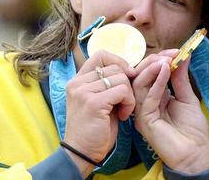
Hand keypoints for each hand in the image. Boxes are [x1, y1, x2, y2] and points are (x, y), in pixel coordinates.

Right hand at [63, 50, 135, 172]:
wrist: (82, 153)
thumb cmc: (95, 129)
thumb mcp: (99, 100)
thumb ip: (108, 84)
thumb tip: (130, 68)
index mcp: (77, 80)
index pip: (100, 55)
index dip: (119, 62)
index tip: (128, 76)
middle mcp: (77, 83)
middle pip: (115, 67)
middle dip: (127, 84)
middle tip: (125, 102)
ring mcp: (83, 91)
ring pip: (121, 78)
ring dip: (129, 96)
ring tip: (123, 111)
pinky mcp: (93, 102)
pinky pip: (123, 91)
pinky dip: (129, 103)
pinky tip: (124, 116)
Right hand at [132, 52, 208, 173]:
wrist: (195, 155)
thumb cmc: (193, 131)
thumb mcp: (187, 98)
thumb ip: (181, 78)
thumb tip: (184, 54)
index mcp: (154, 98)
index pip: (149, 73)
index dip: (160, 59)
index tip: (176, 50)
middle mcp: (145, 104)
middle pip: (140, 76)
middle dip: (154, 61)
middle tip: (170, 54)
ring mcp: (142, 112)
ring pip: (139, 84)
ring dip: (152, 69)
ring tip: (166, 60)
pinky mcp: (145, 120)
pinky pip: (147, 97)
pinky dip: (156, 82)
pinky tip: (165, 71)